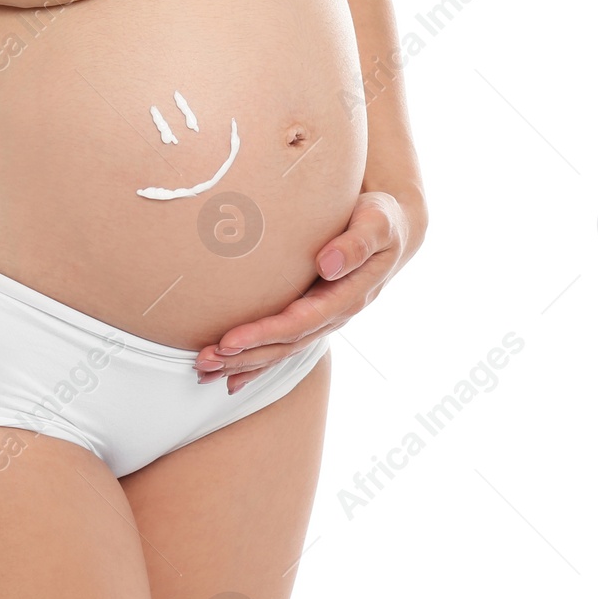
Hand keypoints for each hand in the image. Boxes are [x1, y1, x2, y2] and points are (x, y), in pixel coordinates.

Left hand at [194, 191, 426, 392]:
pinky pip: (282, 344)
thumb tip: (328, 264)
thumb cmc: (382, 220)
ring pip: (280, 349)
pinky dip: (256, 362)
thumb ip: (357, 243)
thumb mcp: (378, 224)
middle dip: (244, 356)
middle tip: (204, 361)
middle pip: (284, 344)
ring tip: (204, 371)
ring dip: (242, 363)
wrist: (392, 229)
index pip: (300, 322)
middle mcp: (334, 315)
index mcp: (348, 297)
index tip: (230, 340)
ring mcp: (322, 318)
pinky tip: (229, 378)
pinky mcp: (312, 314)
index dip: (264, 334)